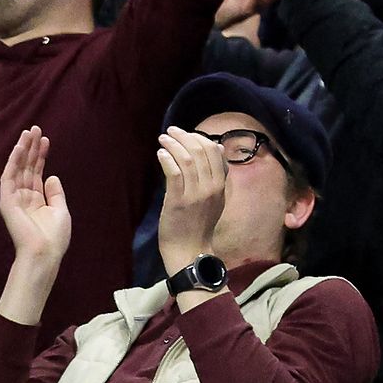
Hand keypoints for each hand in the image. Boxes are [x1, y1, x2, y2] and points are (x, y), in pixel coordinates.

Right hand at [0, 130, 73, 269]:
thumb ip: (55, 193)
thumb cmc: (54, 237)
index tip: (45, 139)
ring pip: (17, 169)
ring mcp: (15, 199)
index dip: (40, 155)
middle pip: (26, 167)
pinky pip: (8, 179)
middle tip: (34, 128)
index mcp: (36, 200)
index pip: (37, 172)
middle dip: (30, 148)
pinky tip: (18, 148)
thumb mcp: (60, 210)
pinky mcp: (7, 202)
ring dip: (22, 150)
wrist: (45, 253)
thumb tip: (52, 175)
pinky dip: (12, 163)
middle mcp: (24, 197)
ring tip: (28, 132)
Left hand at [154, 127, 228, 273]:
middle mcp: (211, 187)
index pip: (214, 152)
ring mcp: (195, 194)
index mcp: (221, 185)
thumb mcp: (216, 198)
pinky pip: (174, 173)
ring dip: (173, 145)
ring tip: (164, 138)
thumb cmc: (200, 225)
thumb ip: (217, 175)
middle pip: (200, 151)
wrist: (190, 251)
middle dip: (184, 136)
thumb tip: (217, 148)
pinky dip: (167, 159)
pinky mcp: (178, 201)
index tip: (186, 134)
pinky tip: (161, 154)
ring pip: (186, 159)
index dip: (200, 138)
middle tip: (171, 131)